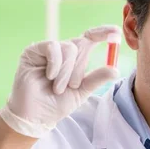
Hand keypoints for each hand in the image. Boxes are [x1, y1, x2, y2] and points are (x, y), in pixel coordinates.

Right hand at [0, 25, 120, 137]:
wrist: (36, 115)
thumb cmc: (57, 104)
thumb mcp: (82, 91)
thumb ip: (97, 79)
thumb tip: (115, 69)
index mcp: (75, 59)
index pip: (90, 38)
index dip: (102, 33)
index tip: (116, 32)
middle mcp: (62, 52)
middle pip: (82, 43)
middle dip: (80, 67)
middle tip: (73, 86)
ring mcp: (47, 50)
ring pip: (69, 47)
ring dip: (67, 71)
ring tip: (59, 88)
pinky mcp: (33, 51)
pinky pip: (52, 47)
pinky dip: (56, 64)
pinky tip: (50, 77)